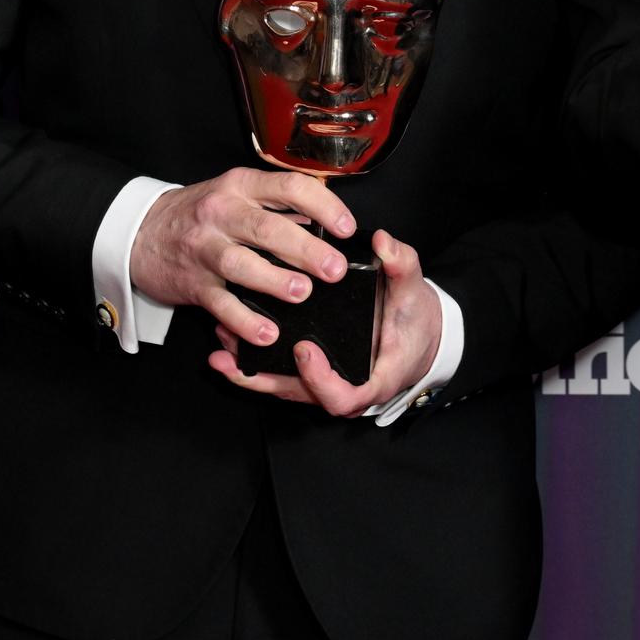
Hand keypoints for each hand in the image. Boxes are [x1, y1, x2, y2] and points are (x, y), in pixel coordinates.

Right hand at [130, 167, 356, 349]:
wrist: (141, 233)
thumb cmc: (200, 214)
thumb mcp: (236, 194)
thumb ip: (278, 206)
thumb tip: (327, 221)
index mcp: (241, 186)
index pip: (290, 187)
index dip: (323, 207)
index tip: (347, 227)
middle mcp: (222, 213)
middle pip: (267, 228)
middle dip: (305, 249)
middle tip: (334, 268)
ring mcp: (205, 248)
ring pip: (242, 264)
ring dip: (274, 279)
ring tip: (302, 293)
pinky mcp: (193, 283)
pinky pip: (221, 304)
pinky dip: (243, 321)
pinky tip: (267, 331)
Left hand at [207, 231, 441, 414]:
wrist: (419, 336)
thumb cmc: (415, 319)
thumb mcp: (414, 290)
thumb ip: (402, 266)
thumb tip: (384, 243)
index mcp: (374, 379)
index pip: (342, 396)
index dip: (320, 379)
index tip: (304, 349)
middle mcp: (346, 389)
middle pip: (300, 396)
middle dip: (264, 377)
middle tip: (237, 345)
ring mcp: (325, 385)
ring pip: (282, 390)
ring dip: (249, 372)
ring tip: (220, 347)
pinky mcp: (311, 377)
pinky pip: (279, 379)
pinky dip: (251, 368)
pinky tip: (224, 351)